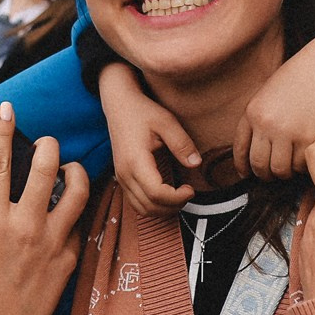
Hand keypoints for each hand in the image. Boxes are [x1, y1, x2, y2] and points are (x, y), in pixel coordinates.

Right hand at [0, 103, 90, 314]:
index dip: (2, 132)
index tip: (6, 109)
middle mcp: (23, 228)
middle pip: (45, 167)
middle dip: (48, 145)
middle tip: (46, 144)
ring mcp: (50, 243)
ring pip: (76, 190)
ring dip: (74, 170)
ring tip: (68, 168)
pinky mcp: (69, 257)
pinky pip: (77, 220)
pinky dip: (73, 207)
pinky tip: (66, 206)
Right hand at [103, 63, 196, 211]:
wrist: (118, 104)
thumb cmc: (142, 111)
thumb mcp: (166, 121)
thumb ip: (181, 143)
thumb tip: (196, 164)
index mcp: (135, 161)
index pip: (156, 193)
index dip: (177, 198)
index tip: (191, 189)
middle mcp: (124, 173)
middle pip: (149, 206)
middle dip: (173, 206)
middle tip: (189, 193)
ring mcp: (120, 177)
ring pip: (141, 209)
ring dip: (163, 210)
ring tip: (180, 196)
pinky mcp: (121, 178)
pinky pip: (135, 202)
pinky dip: (152, 206)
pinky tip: (166, 195)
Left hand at [239, 33, 314, 180]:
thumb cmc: (296, 79)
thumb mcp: (265, 95)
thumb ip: (257, 120)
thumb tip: (253, 150)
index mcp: (252, 113)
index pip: (240, 150)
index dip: (242, 166)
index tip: (246, 173)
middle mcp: (266, 124)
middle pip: (259, 165)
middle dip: (265, 174)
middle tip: (272, 174)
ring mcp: (287, 132)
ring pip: (280, 170)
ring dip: (285, 172)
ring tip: (291, 165)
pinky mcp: (309, 138)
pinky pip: (302, 165)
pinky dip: (304, 165)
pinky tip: (306, 156)